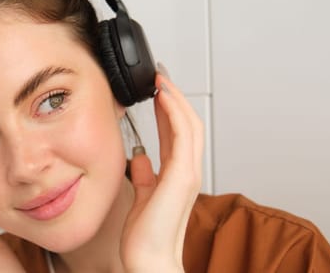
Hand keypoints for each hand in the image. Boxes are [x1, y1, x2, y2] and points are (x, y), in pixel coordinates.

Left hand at [120, 71, 203, 272]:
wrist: (148, 261)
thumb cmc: (145, 238)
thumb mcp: (141, 198)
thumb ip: (143, 177)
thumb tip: (140, 158)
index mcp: (178, 175)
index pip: (178, 133)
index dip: (170, 108)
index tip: (157, 90)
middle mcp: (188, 171)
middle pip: (189, 123)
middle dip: (175, 96)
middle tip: (160, 75)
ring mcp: (188, 173)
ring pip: (189, 124)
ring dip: (176, 98)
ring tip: (161, 79)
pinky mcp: (182, 176)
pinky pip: (182, 136)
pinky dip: (174, 112)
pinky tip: (163, 96)